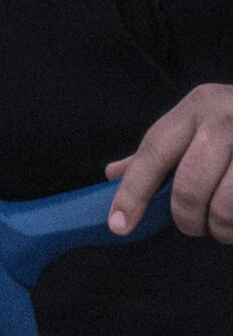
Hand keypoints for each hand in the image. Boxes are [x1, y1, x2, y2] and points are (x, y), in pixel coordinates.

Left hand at [108, 84, 232, 241]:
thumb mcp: (199, 121)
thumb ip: (160, 151)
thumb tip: (113, 174)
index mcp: (198, 106)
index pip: (154, 153)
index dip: (132, 193)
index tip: (118, 224)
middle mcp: (227, 120)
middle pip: (190, 187)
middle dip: (186, 218)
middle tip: (194, 225)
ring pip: (226, 208)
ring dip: (221, 229)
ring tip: (224, 225)